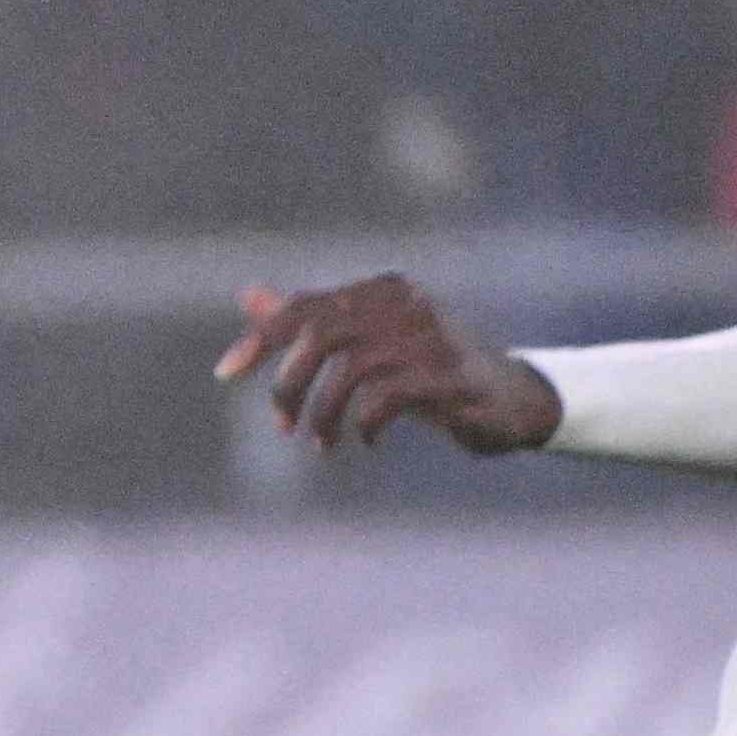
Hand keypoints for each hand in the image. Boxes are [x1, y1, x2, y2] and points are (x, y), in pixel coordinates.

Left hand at [221, 276, 562, 454]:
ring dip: (323, 414)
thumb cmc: (430, 372)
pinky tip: (365, 441)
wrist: (511, 401)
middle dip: (288, 383)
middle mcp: (405, 303)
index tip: (225, 374)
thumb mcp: (368, 344)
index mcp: (381, 291)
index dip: (259, 338)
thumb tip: (250, 297)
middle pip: (320, 333)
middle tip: (283, 426)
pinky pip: (386, 397)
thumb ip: (312, 320)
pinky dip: (363, 424)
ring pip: (349, 368)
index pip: (305, 306)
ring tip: (321, 444)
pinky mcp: (450, 376)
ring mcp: (431, 337)